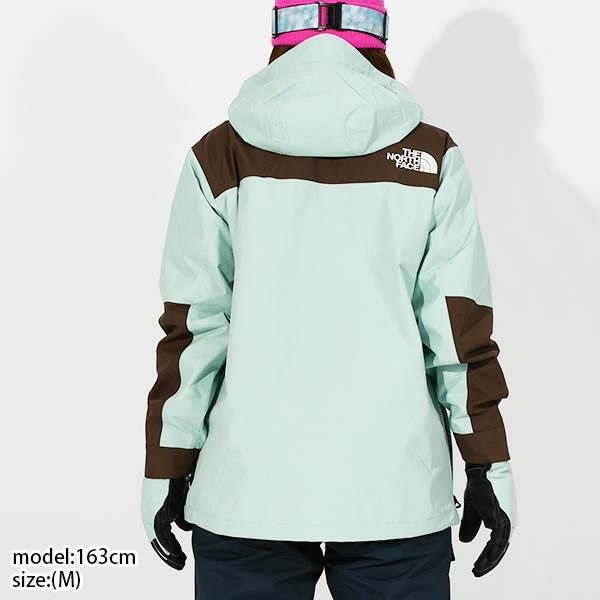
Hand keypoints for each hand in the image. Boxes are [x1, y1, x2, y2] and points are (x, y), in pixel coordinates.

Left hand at [141, 476, 192, 569]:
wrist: (168, 464)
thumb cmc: (173, 476)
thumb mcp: (177, 498)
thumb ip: (179, 513)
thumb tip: (186, 528)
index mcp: (152, 511)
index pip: (158, 535)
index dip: (167, 546)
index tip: (176, 555)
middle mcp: (149, 515)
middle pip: (158, 542)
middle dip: (169, 555)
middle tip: (179, 563)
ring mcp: (152, 516)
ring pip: (161, 543)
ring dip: (171, 555)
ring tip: (180, 563)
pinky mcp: (158, 515)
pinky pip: (164, 537)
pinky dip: (171, 548)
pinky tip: (178, 555)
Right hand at [459, 462, 515, 576]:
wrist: (484, 467)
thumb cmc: (481, 485)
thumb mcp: (472, 508)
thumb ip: (470, 525)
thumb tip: (465, 542)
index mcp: (501, 521)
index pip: (495, 544)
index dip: (486, 557)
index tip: (477, 568)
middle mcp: (507, 522)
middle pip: (498, 549)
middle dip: (487, 562)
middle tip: (477, 572)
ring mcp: (506, 519)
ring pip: (499, 546)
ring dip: (489, 559)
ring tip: (479, 569)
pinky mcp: (502, 515)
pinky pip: (498, 537)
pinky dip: (493, 549)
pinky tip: (486, 557)